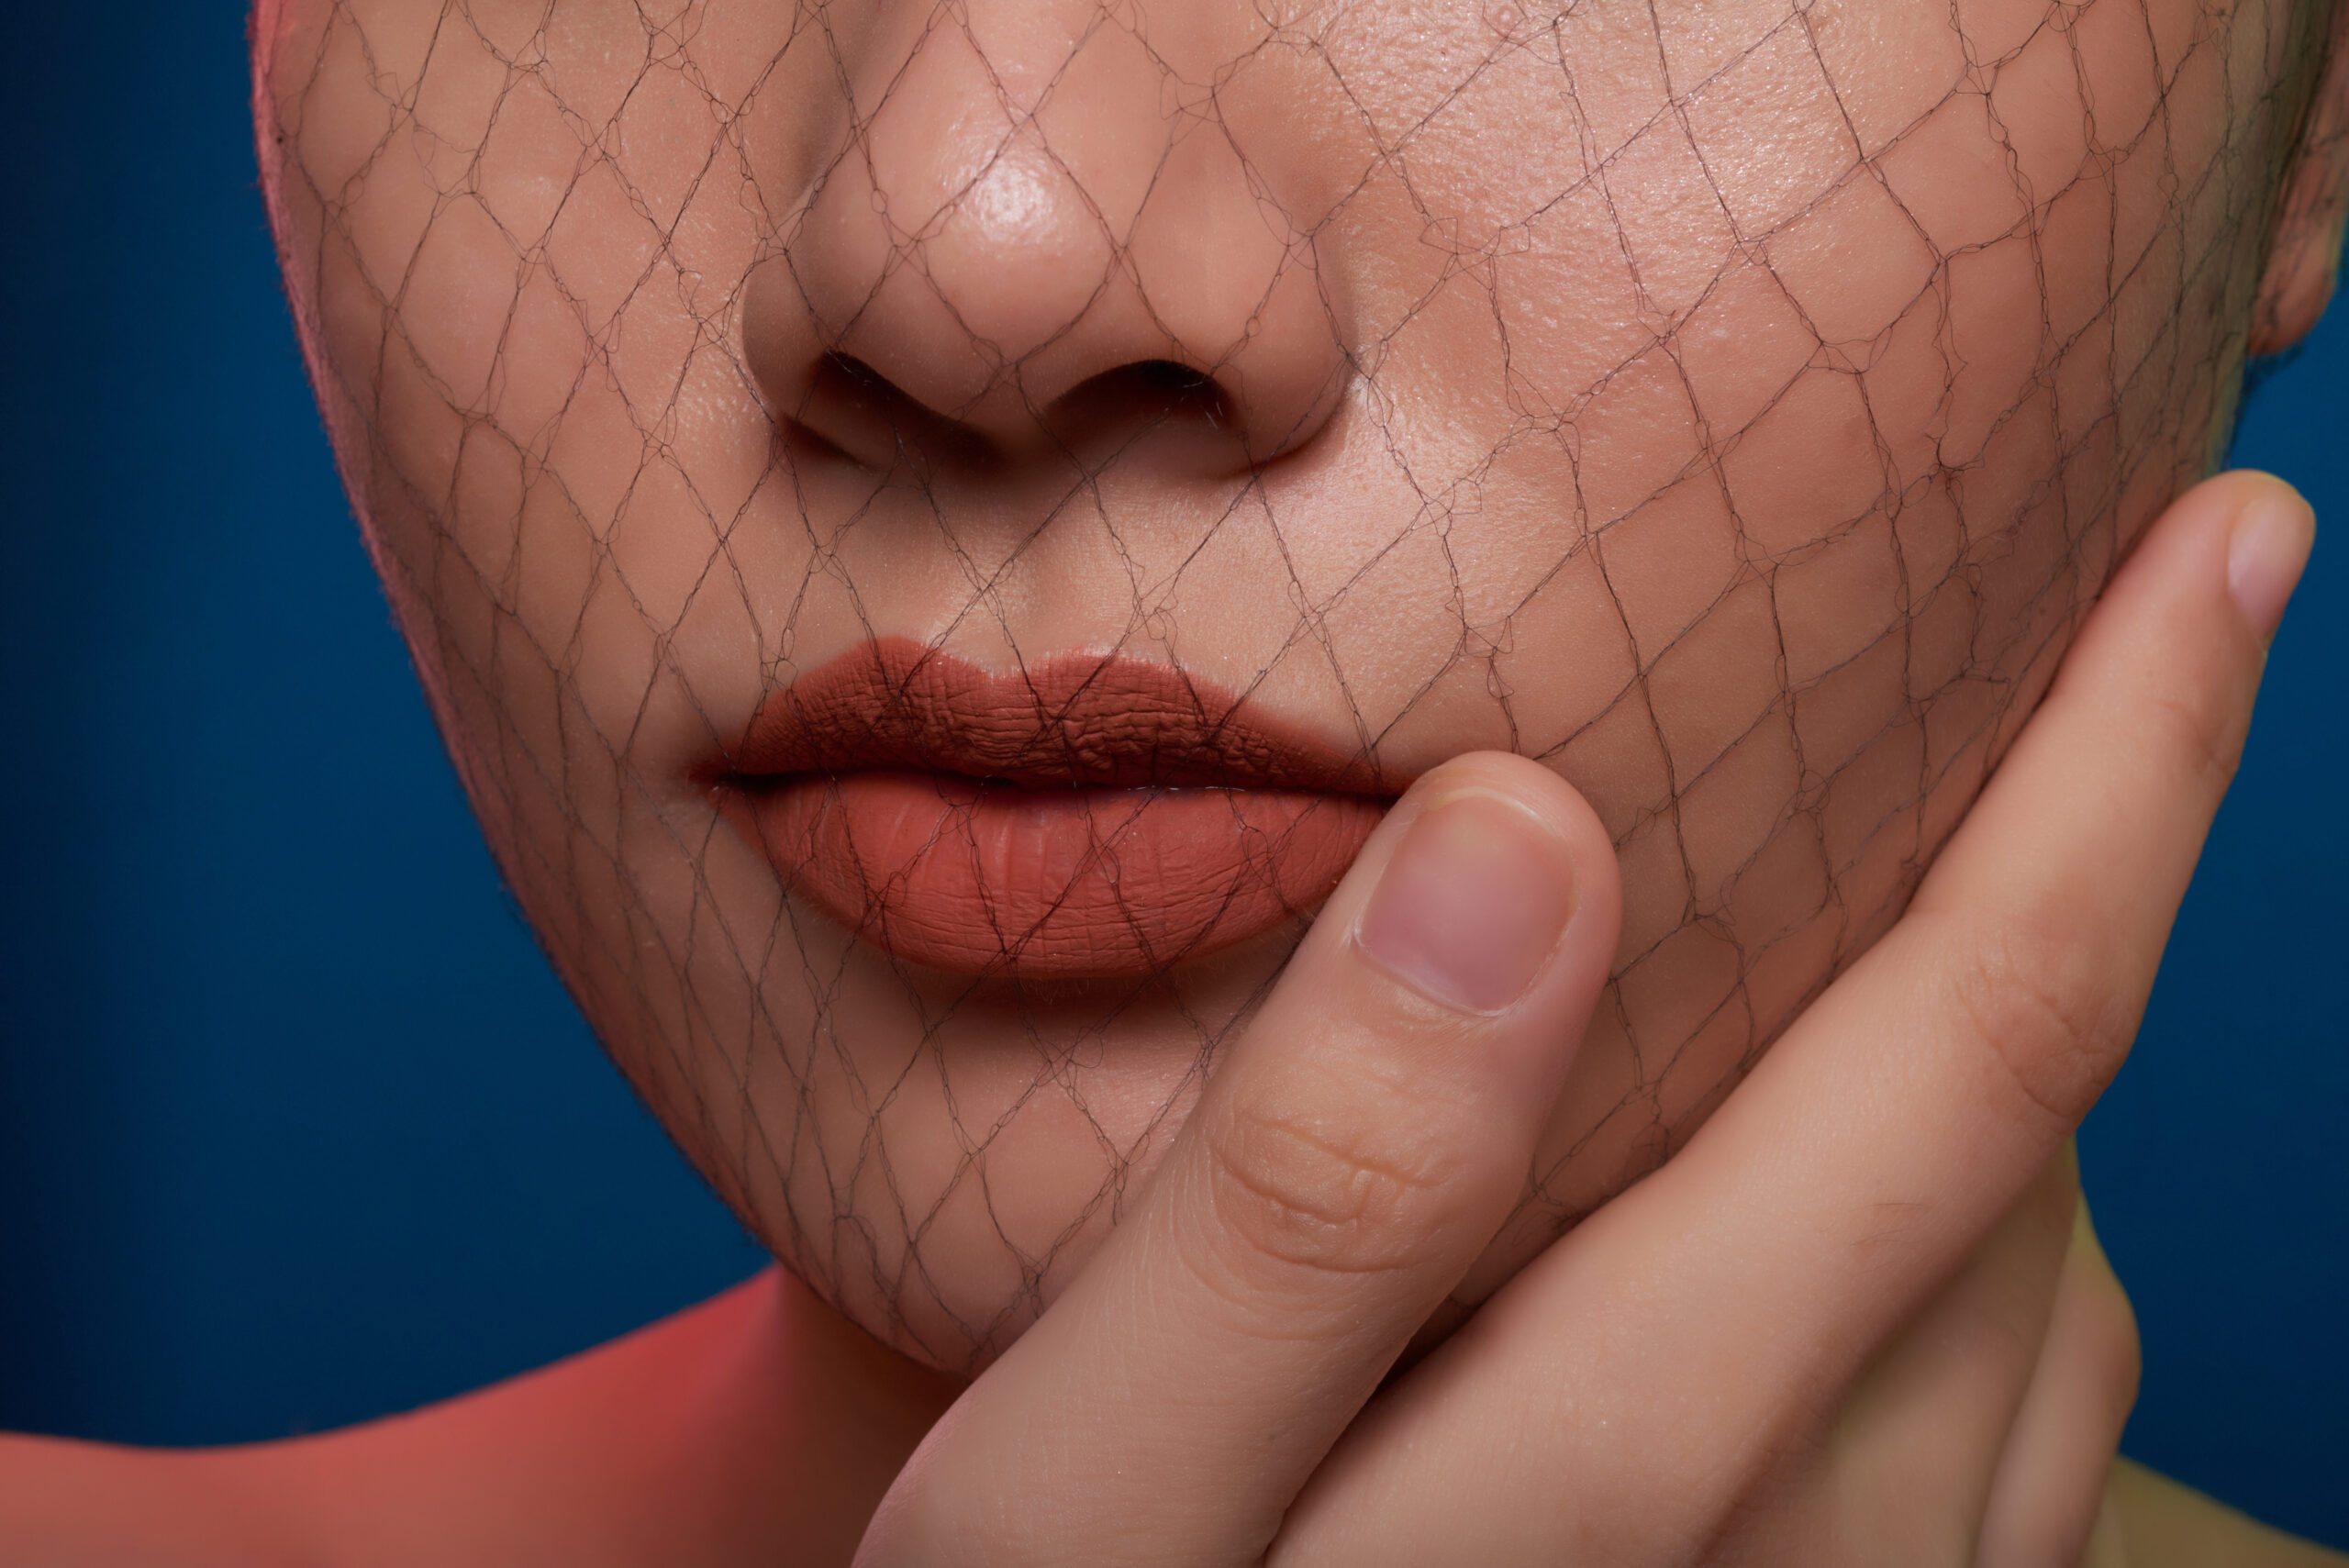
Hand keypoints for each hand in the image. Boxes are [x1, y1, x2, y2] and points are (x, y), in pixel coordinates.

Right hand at [849, 470, 2313, 1567]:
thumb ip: (1301, 1186)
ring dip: (2028, 1082)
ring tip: (1938, 899)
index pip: (1966, 1059)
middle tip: (2065, 664)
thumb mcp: (1074, 1481)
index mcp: (1626, 1466)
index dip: (2118, 781)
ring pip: (2039, 1321)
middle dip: (2085, 890)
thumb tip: (1525, 839)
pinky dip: (1977, 1275)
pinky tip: (1860, 1217)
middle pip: (2032, 1177)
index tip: (2219, 542)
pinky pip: (1994, 1474)